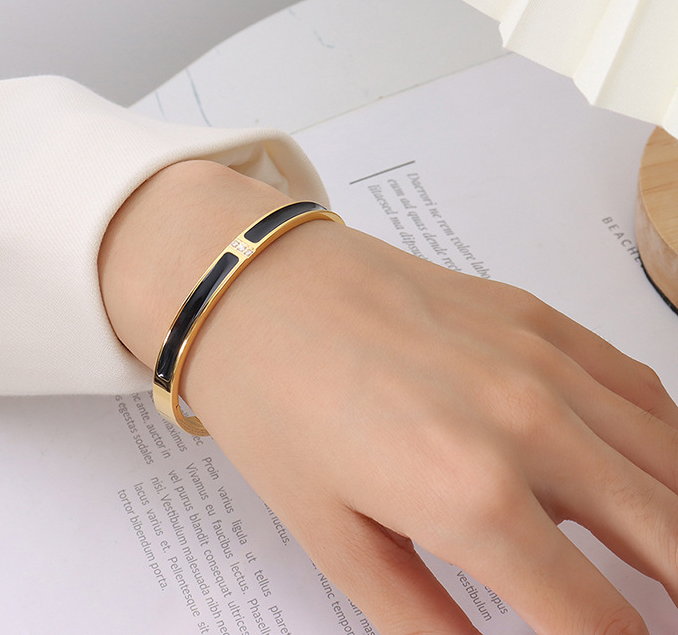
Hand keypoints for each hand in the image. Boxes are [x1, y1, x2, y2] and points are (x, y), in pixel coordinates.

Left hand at [100, 160, 677, 634]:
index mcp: (475, 496)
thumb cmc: (271, 403)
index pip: (597, 619)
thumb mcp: (333, 537)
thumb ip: (422, 619)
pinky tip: (648, 461)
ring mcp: (540, 359)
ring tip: (668, 559)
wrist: (250, 284)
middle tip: (669, 614)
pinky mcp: (531, 314)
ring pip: (670, 458)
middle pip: (670, 537)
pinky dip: (662, 436)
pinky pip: (634, 382)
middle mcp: (531, 425)